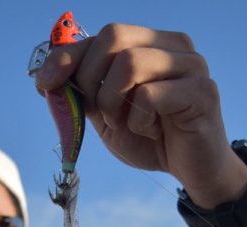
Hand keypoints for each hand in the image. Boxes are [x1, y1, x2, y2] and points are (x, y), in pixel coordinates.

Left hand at [36, 23, 246, 207]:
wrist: (191, 171)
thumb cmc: (151, 140)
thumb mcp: (107, 116)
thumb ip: (84, 94)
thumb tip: (47, 77)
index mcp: (150, 43)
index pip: (101, 35)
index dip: (67, 57)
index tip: (44, 84)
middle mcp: (173, 44)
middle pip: (113, 36)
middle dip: (89, 77)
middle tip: (97, 112)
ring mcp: (191, 65)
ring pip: (130, 62)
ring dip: (113, 101)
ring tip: (123, 123)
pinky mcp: (202, 91)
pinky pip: (150, 95)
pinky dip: (138, 120)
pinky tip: (151, 132)